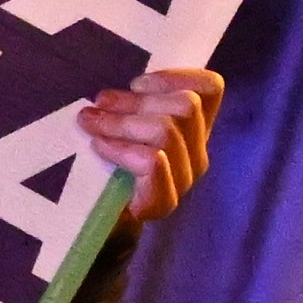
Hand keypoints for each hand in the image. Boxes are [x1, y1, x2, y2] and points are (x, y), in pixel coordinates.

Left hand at [74, 67, 223, 222]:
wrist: (103, 225)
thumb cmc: (113, 169)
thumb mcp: (127, 127)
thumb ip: (133, 106)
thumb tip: (109, 92)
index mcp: (194, 129)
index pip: (210, 89)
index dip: (177, 76)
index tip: (137, 83)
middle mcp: (197, 152)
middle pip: (186, 107)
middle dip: (137, 100)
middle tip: (100, 102)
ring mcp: (184, 179)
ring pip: (167, 131)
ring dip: (122, 122)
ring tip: (92, 122)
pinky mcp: (164, 201)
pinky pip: (152, 161)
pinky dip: (121, 148)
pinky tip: (99, 146)